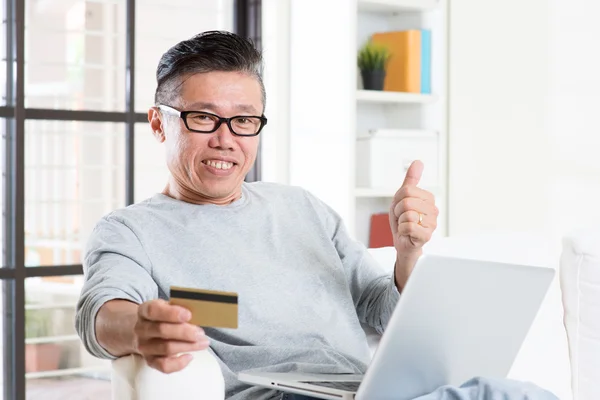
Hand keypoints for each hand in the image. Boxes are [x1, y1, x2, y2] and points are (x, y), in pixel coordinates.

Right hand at [134, 299, 209, 373]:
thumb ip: (180, 309)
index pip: (153, 310)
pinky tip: (190, 356)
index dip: (171, 313)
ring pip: (166, 348)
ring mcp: (144, 346)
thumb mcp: (169, 307)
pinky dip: (178, 363)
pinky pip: (163, 365)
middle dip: (185, 332)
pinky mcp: (149, 360)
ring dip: (188, 346)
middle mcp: (141, 329)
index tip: (188, 315)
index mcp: (144, 311)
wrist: (147, 331)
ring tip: (203, 342)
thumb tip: (199, 314)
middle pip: (161, 330)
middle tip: (200, 333)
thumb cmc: (164, 317)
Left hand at [389, 161, 438, 286]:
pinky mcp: (427, 235)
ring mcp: (432, 223)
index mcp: (428, 198)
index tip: (400, 208)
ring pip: (407, 213)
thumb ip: (410, 180)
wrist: (402, 241)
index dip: (398, 199)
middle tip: (402, 218)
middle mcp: (433, 210)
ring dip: (400, 221)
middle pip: (407, 201)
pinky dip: (402, 230)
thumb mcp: (402, 197)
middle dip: (398, 211)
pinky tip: (407, 233)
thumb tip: (418, 162)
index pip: (407, 190)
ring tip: (405, 225)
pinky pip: (408, 226)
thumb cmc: (403, 219)